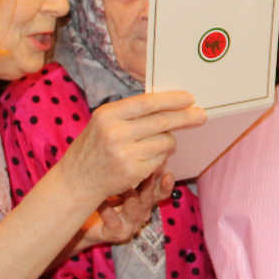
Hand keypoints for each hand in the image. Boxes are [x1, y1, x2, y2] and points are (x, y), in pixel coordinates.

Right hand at [54, 91, 203, 205]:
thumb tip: (170, 103)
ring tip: (160, 141)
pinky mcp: (133, 173)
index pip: (147, 103)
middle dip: (185, 118)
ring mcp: (125, 155)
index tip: (189, 98)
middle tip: (201, 115)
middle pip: (161, 121)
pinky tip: (147, 156)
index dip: (171, 100)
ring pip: (164, 142)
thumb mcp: (105, 122)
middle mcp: (115, 133)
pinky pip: (160, 159)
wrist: (77, 180)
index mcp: (108, 114)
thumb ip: (131, 112)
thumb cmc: (95, 146)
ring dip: (170, 141)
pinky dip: (161, 156)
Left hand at [74, 171, 172, 250]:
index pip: (160, 193)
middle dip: (149, 187)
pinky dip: (108, 210)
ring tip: (127, 188)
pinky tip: (102, 202)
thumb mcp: (120, 186)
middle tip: (148, 174)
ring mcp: (130, 225)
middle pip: (149, 200)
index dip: (166, 186)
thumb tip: (139, 151)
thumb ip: (131, 175)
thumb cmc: (105, 200)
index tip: (168, 174)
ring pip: (134, 211)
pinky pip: (114, 221)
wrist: (87, 224)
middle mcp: (141, 214)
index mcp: (144, 202)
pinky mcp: (117, 233)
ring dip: (131, 198)